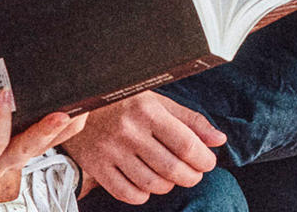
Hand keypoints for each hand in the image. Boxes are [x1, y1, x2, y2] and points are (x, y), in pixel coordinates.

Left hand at [0, 69, 87, 178]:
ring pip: (25, 149)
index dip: (75, 122)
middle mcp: (13, 156)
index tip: (89, 101)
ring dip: (41, 130)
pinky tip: (6, 98)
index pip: (59, 136)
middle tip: (79, 109)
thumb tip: (57, 56)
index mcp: (25, 139)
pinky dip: (2, 121)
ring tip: (56, 112)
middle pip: (46, 145)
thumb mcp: (7, 85)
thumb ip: (30, 83)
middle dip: (65, 128)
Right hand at [63, 91, 226, 204]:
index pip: (186, 144)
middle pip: (172, 169)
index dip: (204, 159)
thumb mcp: (157, 101)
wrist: (76, 104)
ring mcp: (111, 151)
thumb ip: (190, 120)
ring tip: (170, 175)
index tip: (207, 161)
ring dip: (169, 185)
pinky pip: (128, 194)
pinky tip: (146, 183)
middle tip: (193, 172)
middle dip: (191, 176)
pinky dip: (143, 194)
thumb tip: (219, 140)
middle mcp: (129, 132)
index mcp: (147, 111)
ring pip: (153, 184)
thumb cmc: (124, 102)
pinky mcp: (96, 167)